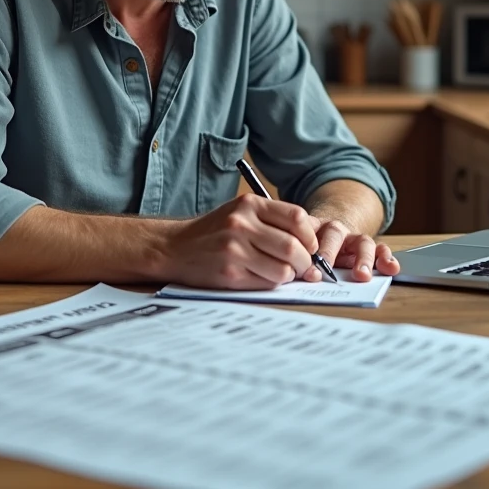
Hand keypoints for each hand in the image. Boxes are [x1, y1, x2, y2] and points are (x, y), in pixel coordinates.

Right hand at [164, 194, 318, 288]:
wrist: (174, 248)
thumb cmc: (213, 232)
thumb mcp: (241, 213)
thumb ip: (274, 220)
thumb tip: (314, 237)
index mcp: (249, 204)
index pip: (296, 217)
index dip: (310, 236)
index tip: (310, 247)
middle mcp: (241, 224)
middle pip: (293, 246)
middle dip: (305, 262)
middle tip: (303, 267)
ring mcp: (235, 250)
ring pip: (283, 269)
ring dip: (290, 276)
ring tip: (283, 273)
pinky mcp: (230, 273)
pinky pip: (266, 283)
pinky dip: (273, 283)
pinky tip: (264, 277)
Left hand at [304, 218, 400, 282]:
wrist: (328, 233)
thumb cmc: (309, 249)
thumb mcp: (299, 251)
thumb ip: (297, 262)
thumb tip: (296, 277)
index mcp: (311, 228)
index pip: (308, 232)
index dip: (307, 251)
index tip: (308, 272)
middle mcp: (334, 230)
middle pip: (334, 234)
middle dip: (330, 252)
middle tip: (327, 269)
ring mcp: (353, 238)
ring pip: (362, 241)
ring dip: (363, 259)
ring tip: (362, 276)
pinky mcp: (370, 248)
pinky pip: (380, 249)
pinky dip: (386, 258)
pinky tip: (391, 268)